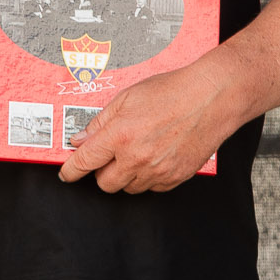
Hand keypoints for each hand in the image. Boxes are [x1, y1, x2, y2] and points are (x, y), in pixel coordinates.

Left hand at [59, 60, 238, 192]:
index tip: (67, 174)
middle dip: (102, 172)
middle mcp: (138, 157)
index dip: (71, 171)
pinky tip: (155, 157)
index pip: (85, 162)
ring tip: (138, 152)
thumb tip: (81, 140)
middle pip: (105, 183)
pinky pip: (152, 188)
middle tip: (110, 155)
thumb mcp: (127, 98)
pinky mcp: (176, 177)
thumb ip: (100, 122)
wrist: (213, 97)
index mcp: (120, 135)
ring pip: (129, 188)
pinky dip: (148, 177)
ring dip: (126, 175)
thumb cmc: (173, 91)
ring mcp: (158, 170)